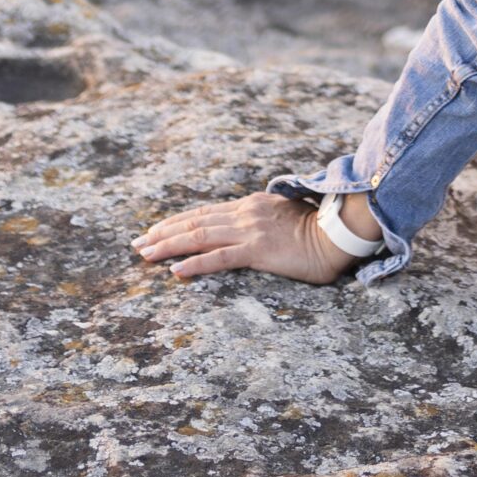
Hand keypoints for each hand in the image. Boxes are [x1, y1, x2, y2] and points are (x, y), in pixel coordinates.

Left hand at [132, 192, 363, 284]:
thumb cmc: (317, 230)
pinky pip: (219, 258)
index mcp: (249, 205)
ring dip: (168, 246)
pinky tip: (176, 272)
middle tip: (138, 244)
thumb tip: (246, 227)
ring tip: (146, 255)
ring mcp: (249, 231)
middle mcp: (244, 213)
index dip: (176, 222)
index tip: (154, 231)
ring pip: (199, 236)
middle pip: (194, 222)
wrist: (338, 235)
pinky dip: (194, 264)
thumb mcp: (282, 216)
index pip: (204, 213)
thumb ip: (260, 219)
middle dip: (162, 232)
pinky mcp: (257, 251)